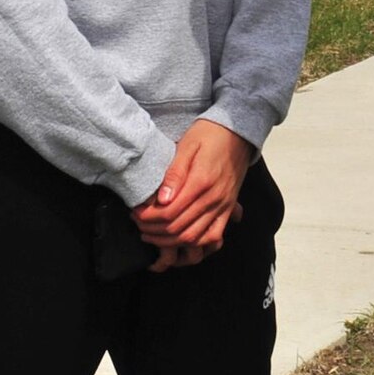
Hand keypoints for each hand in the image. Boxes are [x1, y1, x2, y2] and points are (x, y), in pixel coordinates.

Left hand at [131, 121, 253, 265]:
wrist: (238, 132)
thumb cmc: (209, 134)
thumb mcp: (187, 145)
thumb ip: (175, 173)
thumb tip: (161, 199)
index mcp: (201, 181)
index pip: (170, 212)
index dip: (149, 217)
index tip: (135, 213)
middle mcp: (214, 198)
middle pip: (179, 228)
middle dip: (154, 230)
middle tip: (138, 223)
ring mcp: (223, 205)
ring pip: (194, 237)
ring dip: (169, 241)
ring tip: (152, 233)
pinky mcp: (229, 208)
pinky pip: (213, 235)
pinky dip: (195, 242)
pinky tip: (180, 238)